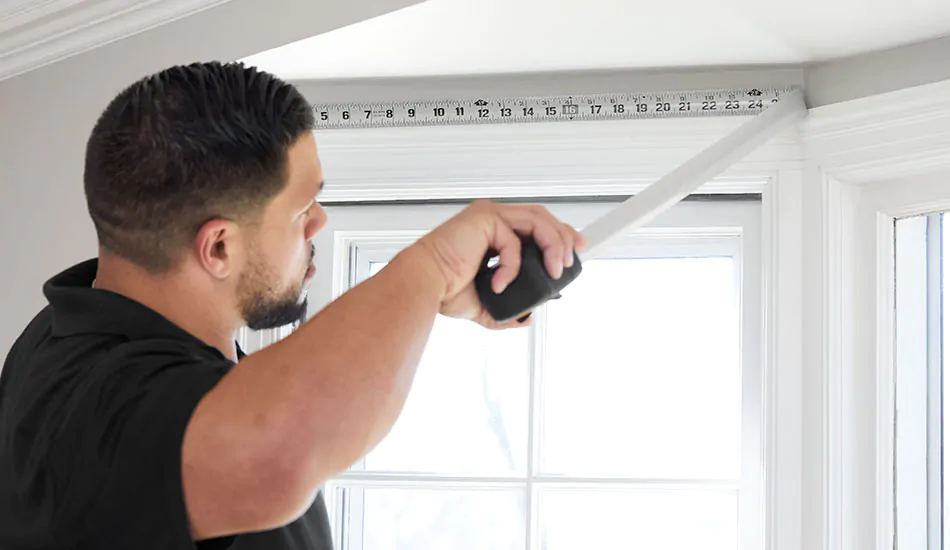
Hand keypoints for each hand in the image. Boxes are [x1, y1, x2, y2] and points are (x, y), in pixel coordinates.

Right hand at [414, 199, 587, 328]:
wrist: (423, 286)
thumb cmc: (443, 289)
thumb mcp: (484, 304)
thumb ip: (506, 309)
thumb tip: (526, 319)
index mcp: (492, 232)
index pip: (535, 225)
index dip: (559, 235)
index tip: (575, 250)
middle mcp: (491, 217)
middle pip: (542, 217)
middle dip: (564, 236)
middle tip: (571, 261)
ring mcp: (488, 215)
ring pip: (537, 220)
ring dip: (552, 245)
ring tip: (555, 270)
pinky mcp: (484, 219)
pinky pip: (513, 242)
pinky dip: (513, 266)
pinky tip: (501, 284)